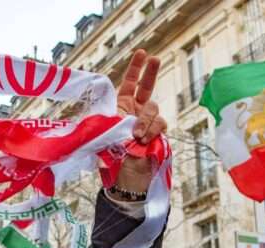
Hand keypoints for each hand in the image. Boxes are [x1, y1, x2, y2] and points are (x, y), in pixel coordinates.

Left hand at [114, 49, 166, 193]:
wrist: (127, 178)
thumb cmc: (111, 158)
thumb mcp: (104, 135)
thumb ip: (109, 122)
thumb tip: (114, 115)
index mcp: (121, 108)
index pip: (129, 83)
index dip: (135, 68)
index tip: (141, 52)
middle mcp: (136, 111)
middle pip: (147, 87)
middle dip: (151, 72)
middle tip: (155, 59)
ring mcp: (148, 122)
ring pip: (153, 108)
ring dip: (145, 120)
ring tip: (136, 134)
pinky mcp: (158, 133)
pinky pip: (160, 123)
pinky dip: (152, 130)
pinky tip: (144, 139)